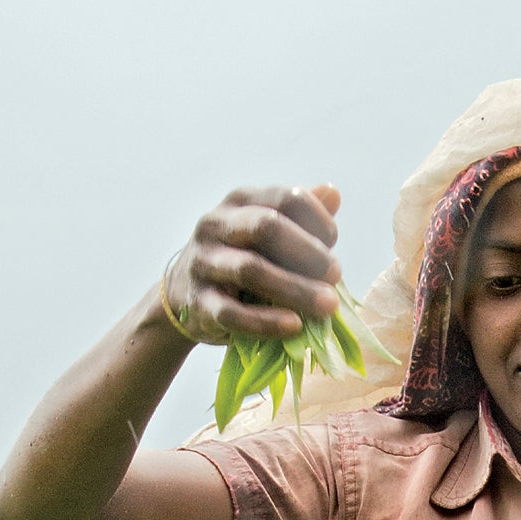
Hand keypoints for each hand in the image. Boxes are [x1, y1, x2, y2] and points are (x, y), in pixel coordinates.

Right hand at [162, 185, 342, 344]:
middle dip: (307, 252)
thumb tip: (334, 193)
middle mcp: (216, 225)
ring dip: (295, 289)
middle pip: (266, 228)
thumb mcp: (266, 232)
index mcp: (240, 201)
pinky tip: (294, 326)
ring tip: (328, 306)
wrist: (184, 295)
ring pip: (251, 270)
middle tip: (336, 275)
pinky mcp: (197, 302)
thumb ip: (299, 216)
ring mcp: (203, 262)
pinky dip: (266, 321)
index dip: (316, 218)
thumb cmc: (240, 258)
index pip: (286, 199)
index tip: (333, 242)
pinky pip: (232, 313)